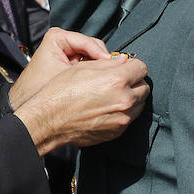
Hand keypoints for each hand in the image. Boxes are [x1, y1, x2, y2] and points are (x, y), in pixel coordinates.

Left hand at [9, 27, 111, 108]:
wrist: (23, 104)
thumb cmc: (37, 89)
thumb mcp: (65, 76)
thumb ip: (90, 67)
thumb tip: (116, 63)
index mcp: (57, 37)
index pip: (88, 42)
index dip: (101, 55)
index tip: (111, 67)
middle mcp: (63, 42)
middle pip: (93, 48)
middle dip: (102, 62)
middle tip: (110, 76)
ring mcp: (68, 53)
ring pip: (93, 58)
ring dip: (99, 69)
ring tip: (105, 81)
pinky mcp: (71, 64)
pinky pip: (88, 66)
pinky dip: (94, 74)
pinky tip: (98, 84)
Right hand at [13, 54, 149, 155]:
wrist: (49, 120)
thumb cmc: (61, 92)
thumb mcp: (83, 68)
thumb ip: (109, 63)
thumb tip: (124, 61)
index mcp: (116, 80)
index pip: (141, 68)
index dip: (132, 66)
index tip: (124, 68)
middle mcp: (124, 100)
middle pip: (144, 87)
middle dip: (134, 82)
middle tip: (119, 82)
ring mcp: (122, 118)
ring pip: (139, 104)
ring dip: (131, 98)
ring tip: (112, 96)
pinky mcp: (117, 132)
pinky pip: (129, 118)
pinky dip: (123, 112)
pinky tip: (107, 109)